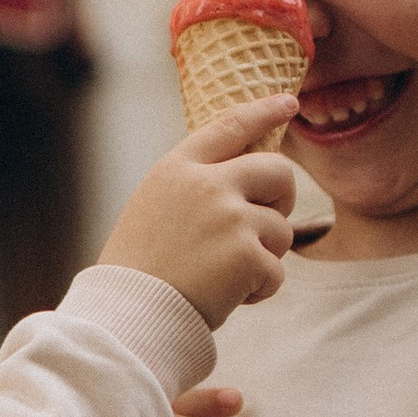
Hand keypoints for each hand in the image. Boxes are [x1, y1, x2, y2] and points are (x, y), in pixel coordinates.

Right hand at [100, 106, 297, 323]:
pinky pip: (277, 271)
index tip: (288, 103)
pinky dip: (260, 290)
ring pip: (281, 228)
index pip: (230, 126)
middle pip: (278, 170)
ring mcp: (230, 217)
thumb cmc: (138, 269)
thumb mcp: (154, 206)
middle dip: (282, 198)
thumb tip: (244, 178)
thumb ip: (194, 186)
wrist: (129, 313)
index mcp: (178, 169)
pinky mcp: (247, 254)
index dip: (263, 112)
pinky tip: (227, 297)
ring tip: (225, 276)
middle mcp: (207, 184)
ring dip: (264, 256)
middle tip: (265, 225)